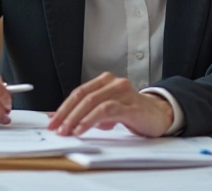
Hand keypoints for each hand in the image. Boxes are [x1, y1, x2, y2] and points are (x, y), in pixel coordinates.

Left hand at [47, 72, 173, 136]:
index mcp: (105, 81)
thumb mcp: (105, 110)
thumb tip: (59, 118)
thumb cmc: (131, 112)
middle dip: (67, 114)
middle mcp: (113, 83)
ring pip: (93, 102)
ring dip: (77, 118)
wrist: (159, 115)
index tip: (52, 122)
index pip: (79, 92)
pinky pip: (107, 110)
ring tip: (68, 131)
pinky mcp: (131, 106)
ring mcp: (123, 93)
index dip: (63, 107)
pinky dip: (91, 120)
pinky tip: (82, 129)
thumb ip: (86, 112)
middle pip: (83, 96)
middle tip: (57, 128)